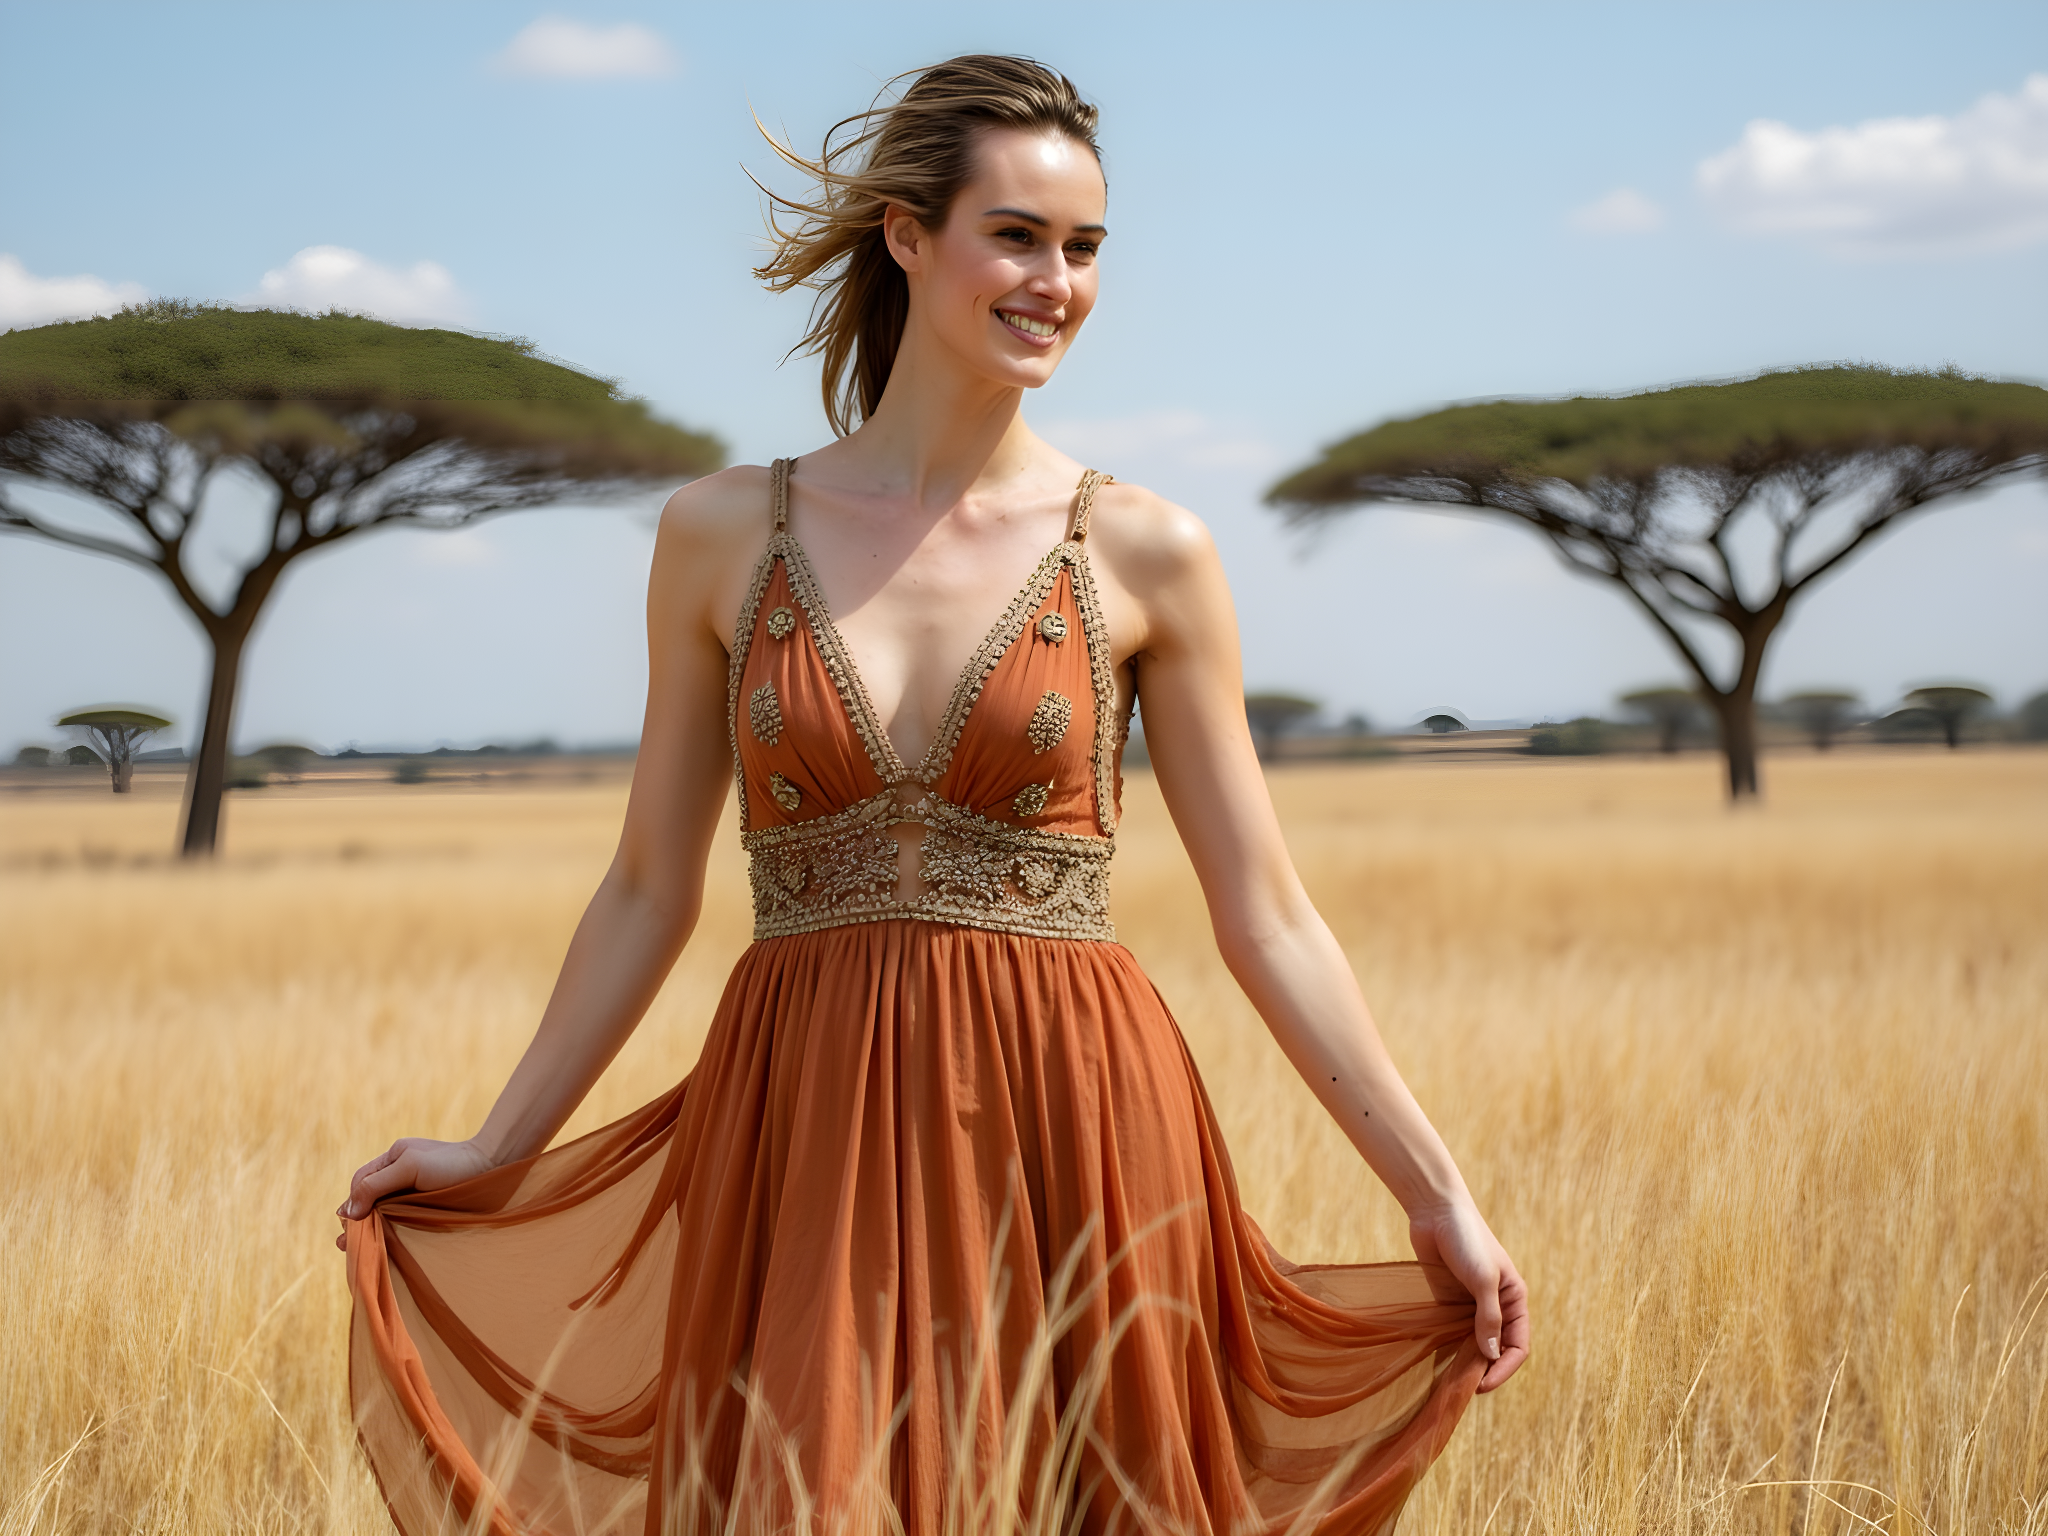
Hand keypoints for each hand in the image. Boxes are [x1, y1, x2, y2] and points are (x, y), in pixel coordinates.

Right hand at [335, 1137, 493, 1252]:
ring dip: (374, 1230)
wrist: (494, 1167)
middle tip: (345, 1246)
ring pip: (386, 1212)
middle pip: (370, 1199)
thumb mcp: (409, 1168)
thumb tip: (347, 1212)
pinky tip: (388, 1246)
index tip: (348, 1227)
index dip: (352, 1204)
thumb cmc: (452, 1164)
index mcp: (393, 1158)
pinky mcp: (429, 1207)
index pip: (361, 1182)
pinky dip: (393, 1232)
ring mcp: (415, 1191)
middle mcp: (402, 1173)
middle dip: (358, 1222)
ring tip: (363, 1251)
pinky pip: (404, 1221)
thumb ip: (376, 1186)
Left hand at [1407, 1200, 1528, 1391]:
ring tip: (1450, 1380)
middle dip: (1485, 1369)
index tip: (1483, 1385)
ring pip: (1473, 1343)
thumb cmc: (1466, 1240)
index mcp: (1514, 1299)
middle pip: (1496, 1348)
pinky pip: (1451, 1331)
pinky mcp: (1448, 1301)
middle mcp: (1496, 1305)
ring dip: (1465, 1361)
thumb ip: (1488, 1317)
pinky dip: (1447, 1347)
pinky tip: (1435, 1360)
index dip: (1504, 1368)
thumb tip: (1489, 1355)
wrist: (1435, 1211)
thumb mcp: (1482, 1279)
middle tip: (1464, 1387)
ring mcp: (1470, 1304)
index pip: (1518, 1345)